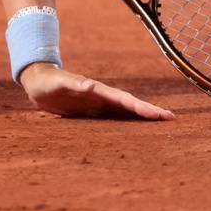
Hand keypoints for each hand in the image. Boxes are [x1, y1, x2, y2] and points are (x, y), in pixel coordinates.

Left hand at [19, 63, 174, 119]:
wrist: (40, 80)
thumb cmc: (48, 82)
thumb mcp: (59, 83)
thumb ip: (73, 83)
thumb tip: (89, 84)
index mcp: (97, 91)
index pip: (124, 100)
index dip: (141, 107)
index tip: (158, 114)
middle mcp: (101, 97)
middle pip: (130, 105)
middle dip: (149, 111)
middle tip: (170, 118)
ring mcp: (98, 104)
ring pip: (124, 112)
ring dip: (141, 117)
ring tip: (160, 122)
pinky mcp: (91, 111)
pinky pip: (113, 118)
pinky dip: (126, 122)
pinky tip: (135, 129)